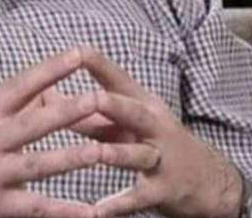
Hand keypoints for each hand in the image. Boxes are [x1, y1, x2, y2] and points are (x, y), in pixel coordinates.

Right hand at [0, 49, 102, 217]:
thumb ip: (9, 109)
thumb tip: (47, 91)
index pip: (20, 86)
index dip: (49, 69)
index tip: (76, 53)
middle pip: (33, 124)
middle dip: (66, 111)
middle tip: (98, 98)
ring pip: (38, 165)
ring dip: (71, 158)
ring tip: (102, 151)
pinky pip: (35, 208)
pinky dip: (64, 210)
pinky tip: (90, 211)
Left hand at [47, 47, 243, 217]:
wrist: (207, 179)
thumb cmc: (151, 141)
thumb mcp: (126, 122)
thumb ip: (88, 113)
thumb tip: (44, 96)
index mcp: (139, 103)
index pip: (117, 78)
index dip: (99, 64)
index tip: (77, 50)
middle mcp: (152, 125)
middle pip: (133, 112)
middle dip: (114, 105)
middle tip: (94, 98)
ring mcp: (160, 158)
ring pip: (138, 154)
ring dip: (118, 154)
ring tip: (99, 155)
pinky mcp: (163, 190)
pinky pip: (139, 197)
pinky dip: (119, 204)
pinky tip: (98, 211)